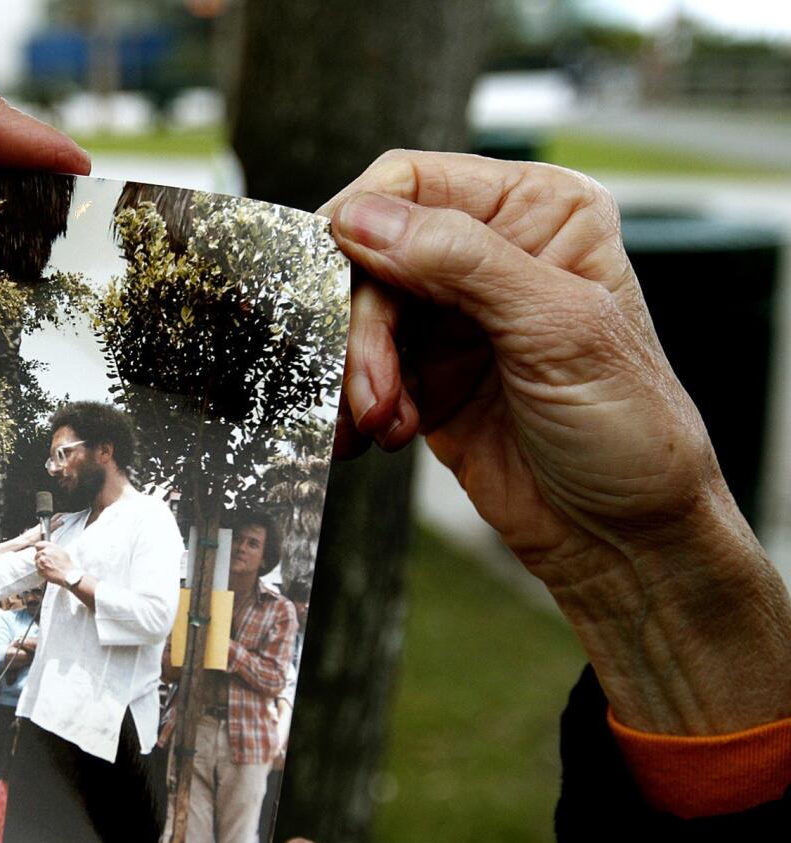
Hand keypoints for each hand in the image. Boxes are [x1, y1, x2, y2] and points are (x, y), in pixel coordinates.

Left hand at [34, 542, 75, 585]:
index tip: (41, 552)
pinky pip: (38, 570)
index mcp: (50, 547)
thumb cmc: (67, 564)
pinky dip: (42, 572)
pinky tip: (49, 572)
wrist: (69, 575)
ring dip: (41, 565)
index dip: (39, 550)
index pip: (38, 545)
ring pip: (37, 563)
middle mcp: (44, 553)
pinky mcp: (40, 570)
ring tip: (49, 568)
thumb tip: (47, 549)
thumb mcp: (62, 551)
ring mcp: (41, 561)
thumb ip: (52, 549)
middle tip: (48, 562)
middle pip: (37, 555)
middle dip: (41, 559)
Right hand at [323, 150, 790, 733]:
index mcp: (539, 213)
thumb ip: (462, 262)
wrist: (623, 539)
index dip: (361, 224)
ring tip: (381, 423)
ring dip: (356, 373)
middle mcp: (490, 254)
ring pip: (358, 315)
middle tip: (369, 388)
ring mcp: (454, 317)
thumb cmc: (628, 432)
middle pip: (372, 254)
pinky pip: (360, 369)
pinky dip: (355, 403)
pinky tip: (378, 435)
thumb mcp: (556, 331)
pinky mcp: (425, 374)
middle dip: (360, 325)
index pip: (416, 183)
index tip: (332, 277)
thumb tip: (363, 218)